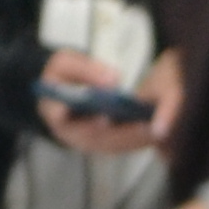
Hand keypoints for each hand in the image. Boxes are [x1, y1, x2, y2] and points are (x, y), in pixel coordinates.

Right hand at [36, 50, 158, 157]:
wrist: (58, 91)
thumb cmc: (61, 76)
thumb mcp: (65, 63)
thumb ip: (86, 69)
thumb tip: (113, 80)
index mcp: (53, 110)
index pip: (61, 117)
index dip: (80, 119)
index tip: (103, 118)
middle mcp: (68, 132)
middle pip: (95, 137)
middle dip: (121, 133)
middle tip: (144, 125)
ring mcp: (84, 141)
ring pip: (110, 145)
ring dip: (133, 139)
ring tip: (155, 128)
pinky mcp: (98, 144)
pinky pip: (119, 146)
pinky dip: (136, 140)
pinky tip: (154, 131)